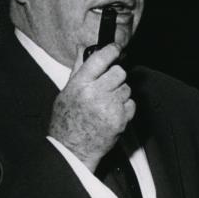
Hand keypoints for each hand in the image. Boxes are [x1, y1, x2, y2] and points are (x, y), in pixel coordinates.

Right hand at [48, 43, 133, 171]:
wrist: (72, 149)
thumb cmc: (67, 120)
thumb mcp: (67, 92)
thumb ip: (78, 69)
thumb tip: (83, 48)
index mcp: (80, 85)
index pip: (100, 59)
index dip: (111, 50)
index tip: (116, 48)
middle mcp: (95, 94)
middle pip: (119, 73)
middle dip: (116, 76)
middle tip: (108, 84)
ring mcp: (109, 107)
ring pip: (127, 88)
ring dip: (120, 93)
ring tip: (106, 103)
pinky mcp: (120, 119)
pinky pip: (131, 104)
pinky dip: (125, 107)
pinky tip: (112, 113)